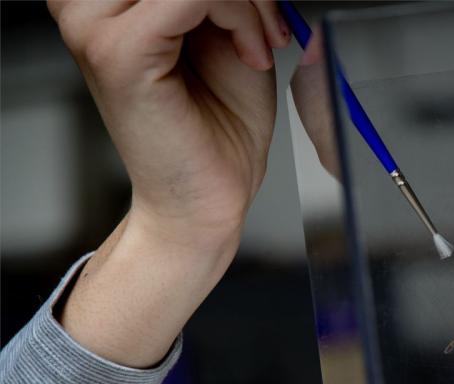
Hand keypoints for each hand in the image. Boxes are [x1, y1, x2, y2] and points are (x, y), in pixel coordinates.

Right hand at [48, 0, 290, 367]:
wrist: (206, 197)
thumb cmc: (217, 126)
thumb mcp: (225, 31)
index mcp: (108, 2)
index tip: (263, 14)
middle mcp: (86, 7)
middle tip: (269, 28)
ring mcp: (93, 27)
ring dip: (244, 1)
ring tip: (258, 46)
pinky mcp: (118, 54)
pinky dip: (240, 17)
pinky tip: (251, 56)